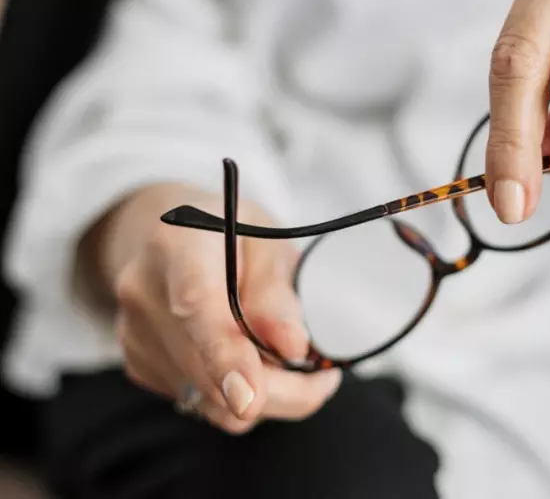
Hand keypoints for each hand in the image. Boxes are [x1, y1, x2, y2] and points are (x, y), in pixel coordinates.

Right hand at [80, 183, 341, 433]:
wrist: (169, 239)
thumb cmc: (230, 236)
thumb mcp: (268, 243)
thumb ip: (277, 293)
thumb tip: (292, 348)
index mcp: (178, 246)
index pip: (197, 306)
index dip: (224, 355)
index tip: (250, 398)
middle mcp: (145, 293)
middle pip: (209, 370)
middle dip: (277, 389)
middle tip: (323, 378)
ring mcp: (135, 335)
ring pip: (209, 401)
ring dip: (263, 397)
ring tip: (292, 363)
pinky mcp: (139, 364)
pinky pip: (200, 403)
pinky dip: (236, 395)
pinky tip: (249, 360)